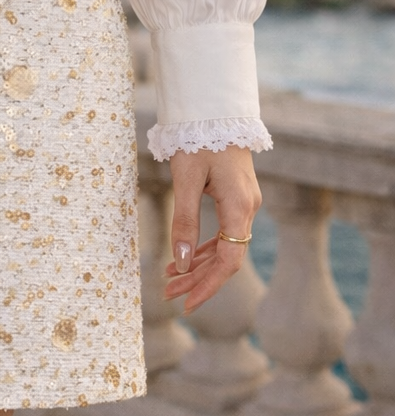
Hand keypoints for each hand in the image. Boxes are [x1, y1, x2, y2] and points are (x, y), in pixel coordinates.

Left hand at [163, 145, 261, 314]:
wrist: (214, 111)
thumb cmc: (198, 140)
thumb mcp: (186, 180)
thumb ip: (184, 221)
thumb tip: (179, 261)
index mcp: (240, 207)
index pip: (229, 260)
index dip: (209, 285)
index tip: (188, 304)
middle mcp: (247, 209)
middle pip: (226, 257)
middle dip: (198, 279)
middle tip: (169, 296)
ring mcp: (244, 204)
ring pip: (223, 247)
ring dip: (198, 266)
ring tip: (170, 281)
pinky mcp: (236, 198)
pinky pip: (222, 233)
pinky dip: (203, 248)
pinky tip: (185, 260)